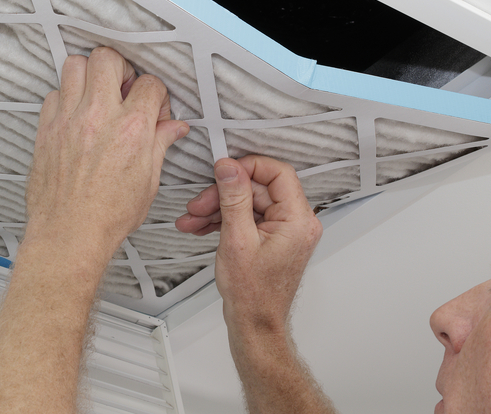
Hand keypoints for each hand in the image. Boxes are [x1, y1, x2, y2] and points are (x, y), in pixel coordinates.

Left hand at [24, 47, 187, 265]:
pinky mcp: (47, 128)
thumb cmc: (108, 215)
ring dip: (88, 75)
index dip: (154, 94)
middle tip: (121, 88)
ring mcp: (69, 119)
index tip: (151, 107)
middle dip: (119, 68)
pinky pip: (53, 93)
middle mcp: (100, 116)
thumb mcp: (148, 181)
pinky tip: (74, 115)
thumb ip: (160, 144)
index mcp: (132, 128)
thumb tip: (173, 127)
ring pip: (75, 65)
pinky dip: (65, 98)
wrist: (69, 234)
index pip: (149, 83)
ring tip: (96, 95)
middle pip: (107, 58)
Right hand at [175, 156, 321, 332]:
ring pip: (247, 203)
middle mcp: (296, 222)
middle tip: (199, 204)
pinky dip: (224, 220)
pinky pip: (247, 217)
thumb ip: (233, 198)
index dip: (248, 167)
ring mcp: (283, 230)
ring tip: (193, 219)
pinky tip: (201, 226)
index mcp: (297, 220)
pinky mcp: (271, 238)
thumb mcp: (237, 239)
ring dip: (217, 208)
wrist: (254, 324)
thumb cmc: (253, 294)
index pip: (278, 173)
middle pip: (257, 189)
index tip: (223, 170)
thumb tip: (229, 167)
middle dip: (222, 194)